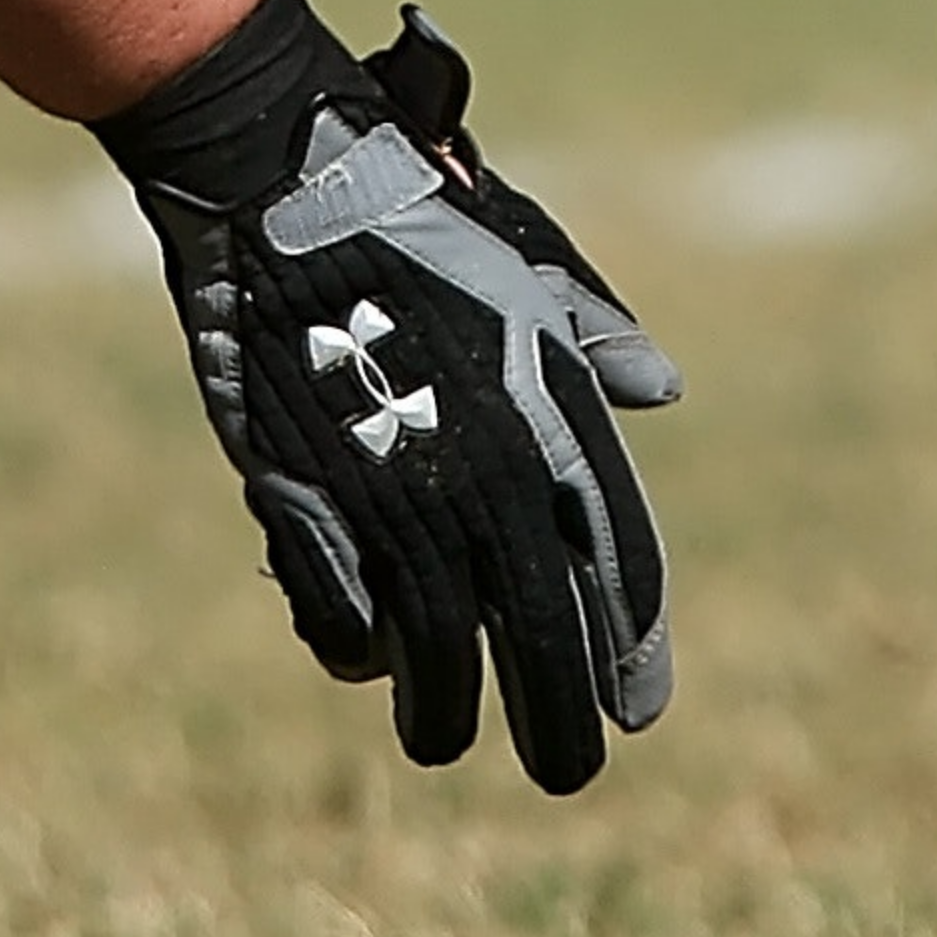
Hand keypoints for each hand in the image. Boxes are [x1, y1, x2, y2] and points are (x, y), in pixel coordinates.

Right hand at [95, 0, 679, 790]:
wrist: (272, 164)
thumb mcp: (517, 255)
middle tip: (569, 772)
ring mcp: (391, 476)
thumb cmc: (403, 197)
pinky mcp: (301, 485)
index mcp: (547, 398)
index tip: (641, 709)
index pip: (614, 551)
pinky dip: (355, 644)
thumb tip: (664, 392)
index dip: (632, 640)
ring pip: (439, 637)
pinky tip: (367, 663)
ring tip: (448, 740)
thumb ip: (587, 328)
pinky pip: (341, 605)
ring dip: (447, 704)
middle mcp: (482, 452)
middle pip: (540, 620)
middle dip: (559, 709)